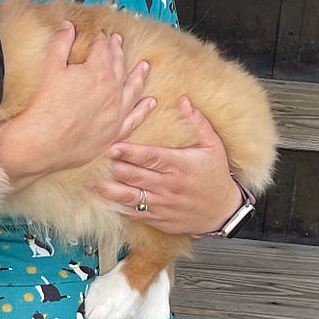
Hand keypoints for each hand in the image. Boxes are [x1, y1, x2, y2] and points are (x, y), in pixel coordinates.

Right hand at [0, 23, 154, 183]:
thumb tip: (67, 26)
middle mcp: (112, 90)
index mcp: (97, 72)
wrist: (44, 141)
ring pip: (132, 89)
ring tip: (144, 67)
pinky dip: (143, 110)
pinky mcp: (114, 132)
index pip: (104, 49)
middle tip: (118, 42)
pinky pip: (134, 119)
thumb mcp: (51, 68)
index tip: (102, 35)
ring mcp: (116, 112)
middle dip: (118, 52)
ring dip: (139, 76)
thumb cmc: (46, 106)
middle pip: (118, 65)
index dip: (103, 39)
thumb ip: (61, 44)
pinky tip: (149, 103)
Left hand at [98, 97, 242, 236]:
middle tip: (97, 160)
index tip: (113, 146)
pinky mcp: (158, 218)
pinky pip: (134, 214)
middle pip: (135, 175)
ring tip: (95, 182)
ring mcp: (162, 204)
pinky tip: (106, 200)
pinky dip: (119, 207)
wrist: (222, 212)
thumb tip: (183, 100)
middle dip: (115, 168)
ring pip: (130, 197)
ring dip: (111, 189)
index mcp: (180, 165)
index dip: (130, 152)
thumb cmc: (216, 176)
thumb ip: (198, 123)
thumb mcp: (213, 146)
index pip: (151, 157)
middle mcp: (169, 186)